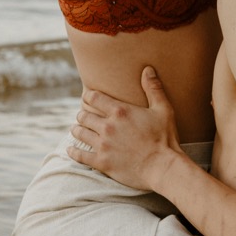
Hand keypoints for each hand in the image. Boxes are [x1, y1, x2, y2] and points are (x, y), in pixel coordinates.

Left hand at [67, 67, 181, 188]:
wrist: (163, 166)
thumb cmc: (165, 138)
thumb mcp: (163, 110)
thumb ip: (153, 89)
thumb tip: (147, 69)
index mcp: (120, 111)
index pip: (94, 98)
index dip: (88, 96)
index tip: (87, 97)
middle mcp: (108, 126)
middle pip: (83, 115)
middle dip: (83, 114)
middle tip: (83, 116)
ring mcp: (103, 145)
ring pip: (79, 133)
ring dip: (77, 130)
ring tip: (77, 130)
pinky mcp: (102, 162)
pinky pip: (80, 155)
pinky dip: (73, 152)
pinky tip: (70, 150)